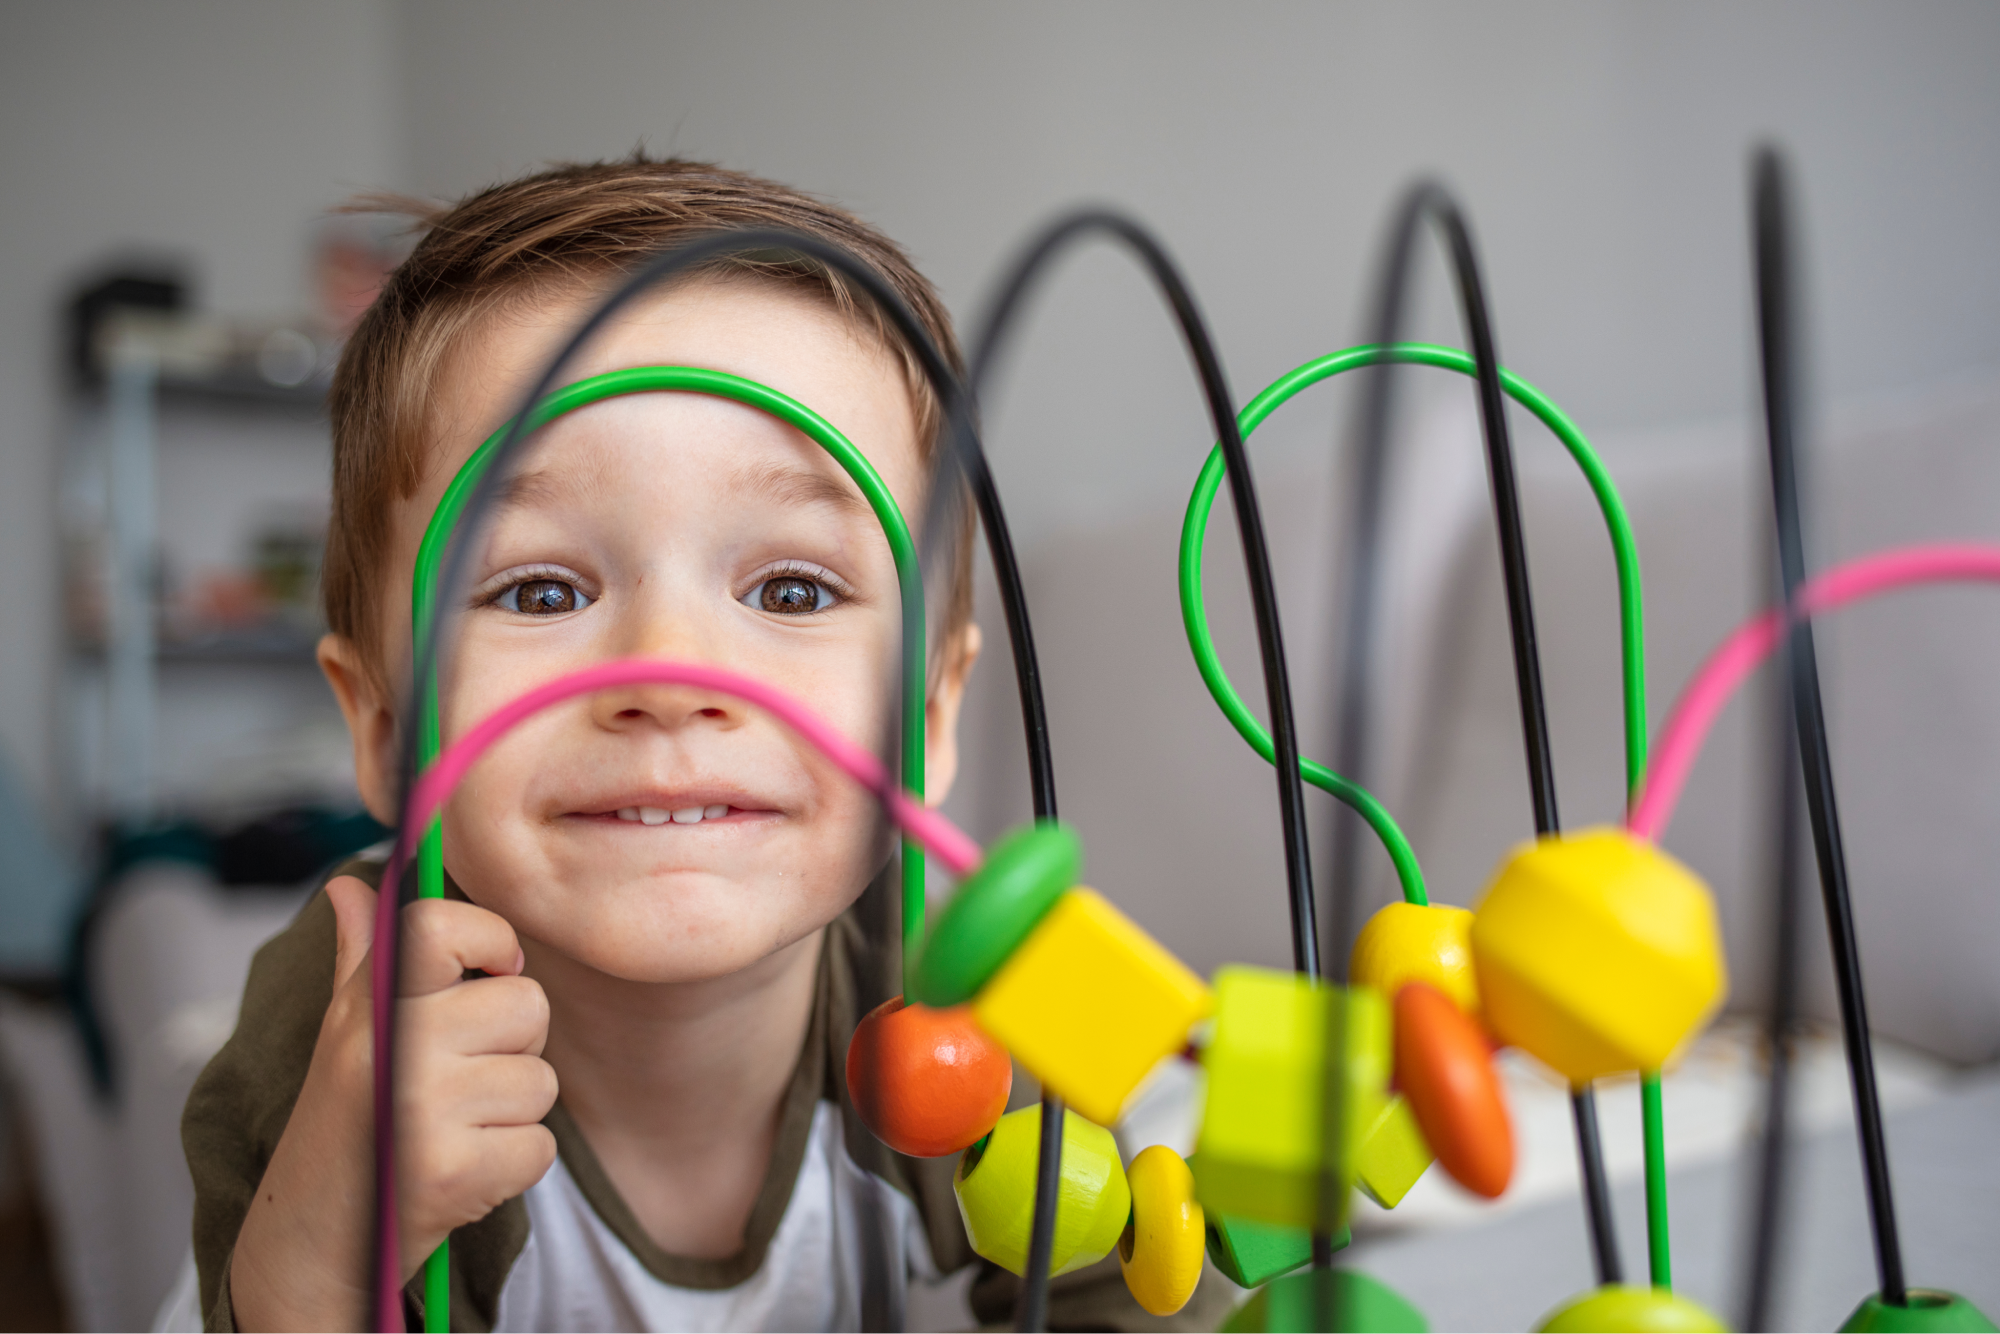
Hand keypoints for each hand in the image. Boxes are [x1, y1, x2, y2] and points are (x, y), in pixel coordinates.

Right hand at [229, 877, 557, 1331]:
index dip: (492, 940)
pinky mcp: (451, 1173)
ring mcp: (421, 1111)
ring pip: (540, 1080)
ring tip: (453, 1131)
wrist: (312, 1242)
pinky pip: (540, 1146)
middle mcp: (393, 1049)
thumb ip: (362, 957)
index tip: (492, 971)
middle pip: (526, 1004)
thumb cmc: (342, 1125)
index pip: (444, 926)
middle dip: (513, 1044)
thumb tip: (351, 884)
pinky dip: (515, 1166)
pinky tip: (464, 1173)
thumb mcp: (344, 1034)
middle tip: (460, 1080)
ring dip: (512, 1114)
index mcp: (369, 1006)